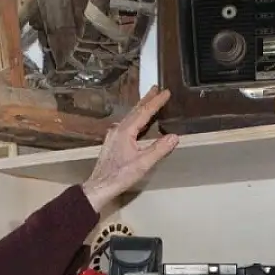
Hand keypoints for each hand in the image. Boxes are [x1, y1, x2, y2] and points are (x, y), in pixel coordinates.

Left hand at [81, 86, 180, 212]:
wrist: (100, 186)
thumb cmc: (120, 176)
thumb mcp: (143, 163)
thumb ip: (159, 149)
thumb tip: (174, 137)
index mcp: (125, 131)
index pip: (144, 112)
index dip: (156, 102)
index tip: (166, 92)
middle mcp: (118, 129)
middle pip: (135, 110)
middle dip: (147, 99)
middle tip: (156, 88)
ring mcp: (113, 135)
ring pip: (130, 116)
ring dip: (141, 107)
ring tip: (149, 100)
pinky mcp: (112, 142)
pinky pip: (126, 124)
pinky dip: (135, 117)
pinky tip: (137, 121)